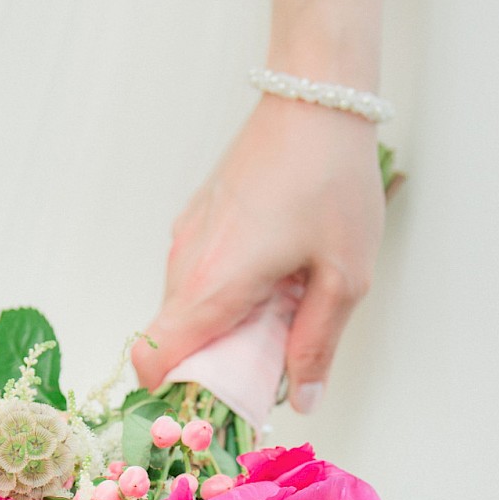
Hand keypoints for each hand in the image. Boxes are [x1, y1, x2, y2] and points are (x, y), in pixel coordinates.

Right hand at [132, 93, 385, 412]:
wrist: (315, 97)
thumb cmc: (332, 181)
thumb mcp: (345, 274)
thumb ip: (318, 342)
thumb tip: (304, 398)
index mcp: (215, 284)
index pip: (153, 356)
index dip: (173, 391)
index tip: (216, 402)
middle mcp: (186, 262)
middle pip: (174, 339)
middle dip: (214, 363)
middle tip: (272, 358)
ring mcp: (187, 236)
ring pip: (187, 307)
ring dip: (224, 325)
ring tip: (281, 308)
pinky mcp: (197, 217)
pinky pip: (197, 274)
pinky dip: (225, 292)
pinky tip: (274, 275)